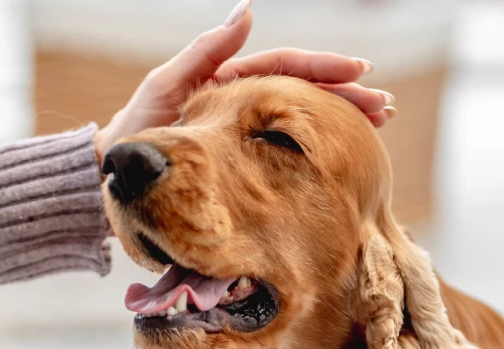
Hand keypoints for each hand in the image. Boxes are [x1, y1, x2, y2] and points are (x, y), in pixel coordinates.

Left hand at [95, 0, 395, 160]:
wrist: (119, 176)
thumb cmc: (139, 131)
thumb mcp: (165, 85)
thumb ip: (204, 51)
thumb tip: (248, 9)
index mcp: (232, 82)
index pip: (288, 68)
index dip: (324, 68)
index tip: (361, 71)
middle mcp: (246, 105)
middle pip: (305, 93)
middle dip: (347, 95)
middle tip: (383, 105)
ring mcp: (248, 135)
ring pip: (303, 122)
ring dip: (341, 120)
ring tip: (378, 123)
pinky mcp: (247, 164)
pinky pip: (288, 153)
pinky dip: (317, 149)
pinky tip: (342, 152)